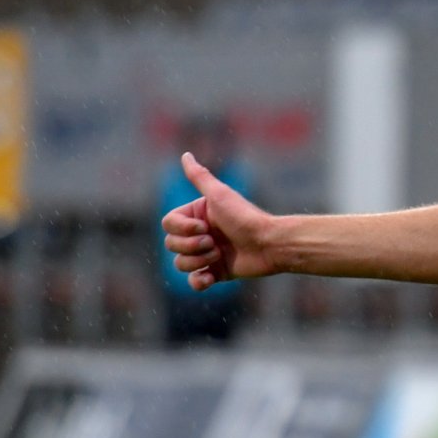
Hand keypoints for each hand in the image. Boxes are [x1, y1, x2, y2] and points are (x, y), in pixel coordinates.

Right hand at [161, 152, 278, 290]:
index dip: (182, 229)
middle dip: (191, 246)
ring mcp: (206, 254)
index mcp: (197, 215)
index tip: (205, 227)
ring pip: (179, 264)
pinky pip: (193, 282)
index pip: (168, 224)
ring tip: (219, 255)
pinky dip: (198, 282)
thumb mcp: (220, 195)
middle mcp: (200, 233)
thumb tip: (185, 155)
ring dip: (197, 261)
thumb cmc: (245, 218)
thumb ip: (200, 177)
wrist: (270, 244)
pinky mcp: (215, 273)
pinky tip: (210, 278)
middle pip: (171, 244)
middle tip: (214, 242)